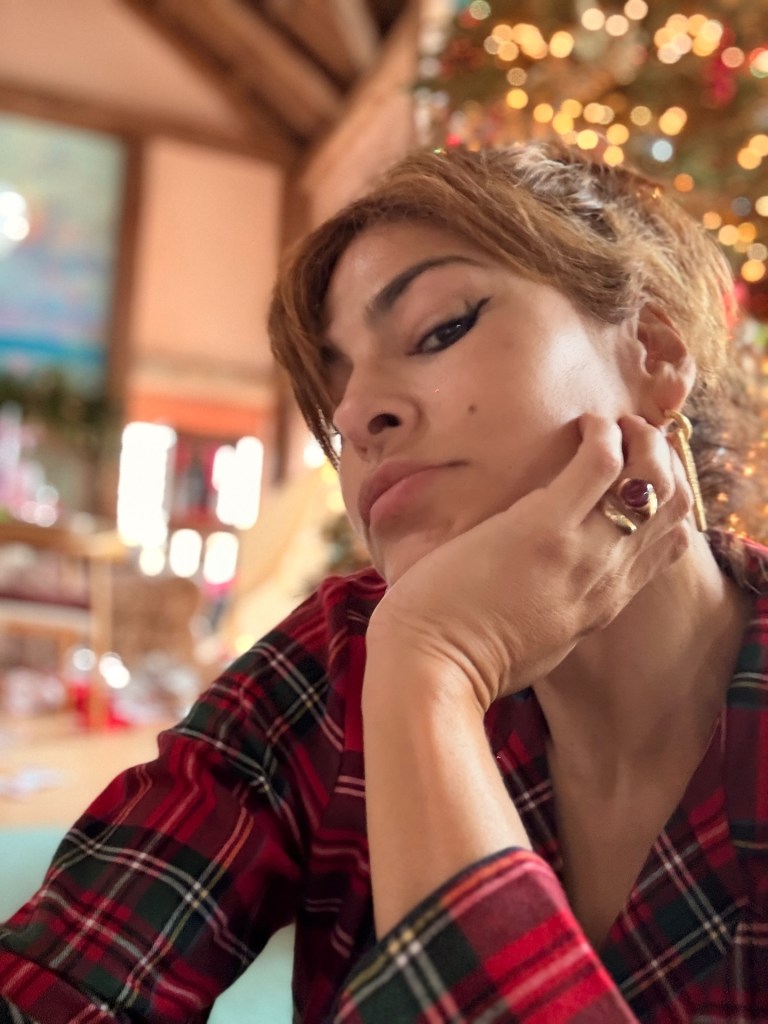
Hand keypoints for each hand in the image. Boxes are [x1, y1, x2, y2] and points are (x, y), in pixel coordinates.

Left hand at [366, 414, 691, 711]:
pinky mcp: (545, 526)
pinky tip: (582, 424)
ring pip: (650, 478)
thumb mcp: (536, 644)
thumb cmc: (467, 659)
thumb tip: (548, 589)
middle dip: (661, 461)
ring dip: (640, 440)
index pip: (668, 544)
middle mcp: (607, 577)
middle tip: (630, 437)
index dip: (665, 499)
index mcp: (603, 605)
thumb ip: (558, 612)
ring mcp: (583, 551)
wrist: (433, 669)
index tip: (639, 473)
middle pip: (672, 505)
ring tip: (609, 425)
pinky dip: (601, 433)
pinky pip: (601, 462)